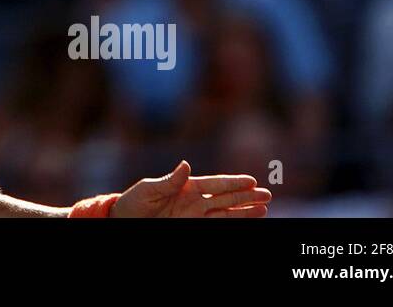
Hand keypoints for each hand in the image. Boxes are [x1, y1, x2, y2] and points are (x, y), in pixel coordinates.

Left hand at [111, 161, 270, 217]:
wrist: (125, 220)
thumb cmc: (135, 202)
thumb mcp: (149, 189)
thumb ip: (170, 180)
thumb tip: (187, 165)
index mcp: (186, 186)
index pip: (214, 184)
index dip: (233, 182)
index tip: (252, 181)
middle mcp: (195, 201)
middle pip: (226, 198)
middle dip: (246, 197)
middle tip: (268, 195)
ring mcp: (195, 215)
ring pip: (226, 213)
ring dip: (244, 211)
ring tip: (264, 209)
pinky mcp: (193, 227)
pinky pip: (216, 224)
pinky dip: (232, 221)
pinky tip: (245, 219)